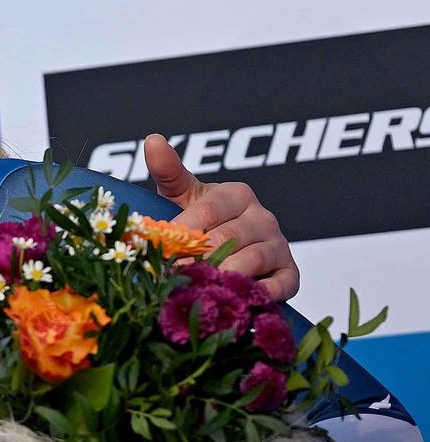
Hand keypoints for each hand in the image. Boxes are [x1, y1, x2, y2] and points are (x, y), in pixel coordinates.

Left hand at [144, 134, 298, 300]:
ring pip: (251, 260)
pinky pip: (280, 286)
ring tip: (198, 288)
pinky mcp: (290, 274)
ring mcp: (279, 245)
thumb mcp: (182, 195)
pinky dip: (257, 295)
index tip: (161, 247)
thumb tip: (153, 140)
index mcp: (237, 194)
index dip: (183, 230)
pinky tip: (234, 301)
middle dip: (198, 257)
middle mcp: (263, 217)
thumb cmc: (200, 219)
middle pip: (228, 237)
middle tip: (173, 275)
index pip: (207, 210)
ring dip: (222, 276)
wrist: (228, 250)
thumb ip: (169, 171)